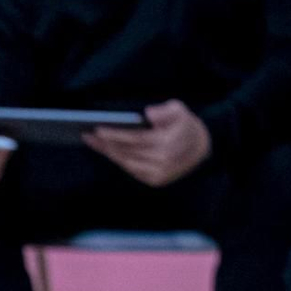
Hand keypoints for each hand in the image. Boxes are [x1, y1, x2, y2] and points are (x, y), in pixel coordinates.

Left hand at [88, 99, 210, 188]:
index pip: (134, 139)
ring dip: (109, 154)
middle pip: (126, 153)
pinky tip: (109, 151)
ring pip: (126, 164)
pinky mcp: (155, 181)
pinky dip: (119, 160)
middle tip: (88, 136)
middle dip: (105, 145)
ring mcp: (158, 174)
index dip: (115, 135)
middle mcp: (161, 161)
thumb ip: (163, 110)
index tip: (98, 129)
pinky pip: (132, 170)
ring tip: (94, 143)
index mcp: (167, 143)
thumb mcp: (180, 110)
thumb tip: (146, 114)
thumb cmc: (186, 125)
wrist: (203, 149)